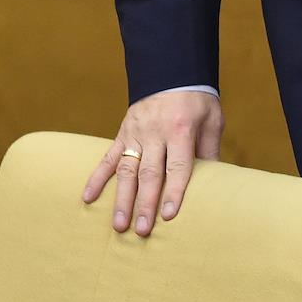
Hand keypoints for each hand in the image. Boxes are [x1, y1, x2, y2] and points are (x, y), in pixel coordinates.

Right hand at [81, 90, 224, 236]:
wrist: (172, 70)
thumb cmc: (197, 100)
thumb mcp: (212, 120)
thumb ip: (210, 150)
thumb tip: (214, 185)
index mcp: (180, 129)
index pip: (177, 165)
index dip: (174, 191)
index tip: (169, 216)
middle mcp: (155, 132)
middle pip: (149, 172)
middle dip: (145, 203)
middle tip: (141, 231)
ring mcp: (135, 133)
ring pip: (126, 169)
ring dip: (122, 199)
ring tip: (118, 226)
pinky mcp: (123, 132)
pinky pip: (107, 157)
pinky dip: (96, 178)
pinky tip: (87, 198)